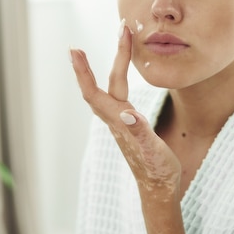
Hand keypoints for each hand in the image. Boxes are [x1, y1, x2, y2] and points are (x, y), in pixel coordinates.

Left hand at [70, 20, 180, 192]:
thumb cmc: (157, 171)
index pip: (96, 91)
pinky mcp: (127, 123)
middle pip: (99, 86)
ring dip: (99, 70)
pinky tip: (117, 73)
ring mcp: (120, 121)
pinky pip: (115, 95)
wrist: (158, 188)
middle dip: (89, 64)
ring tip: (92, 53)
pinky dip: (113, 78)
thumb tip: (128, 113)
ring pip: (105, 90)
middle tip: (78, 45)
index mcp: (119, 121)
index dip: (84, 71)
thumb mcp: (153, 152)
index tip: (75, 49)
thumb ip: (140, 132)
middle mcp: (115, 119)